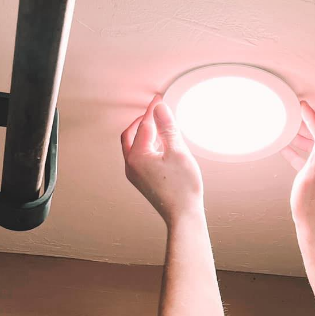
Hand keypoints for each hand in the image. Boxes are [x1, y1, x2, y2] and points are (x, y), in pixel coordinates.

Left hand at [121, 94, 203, 225]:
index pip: (144, 125)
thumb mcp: (178, 152)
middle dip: (143, 122)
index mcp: (137, 156)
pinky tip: (162, 148)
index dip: (153, 111)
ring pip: (135, 146)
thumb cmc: (182, 189)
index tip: (159, 100)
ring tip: (160, 128)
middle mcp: (131, 165)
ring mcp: (136, 175)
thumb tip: (160, 108)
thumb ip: (168, 128)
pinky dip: (148, 147)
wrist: (183, 215)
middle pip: (131, 134)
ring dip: (145, 134)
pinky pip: (140, 157)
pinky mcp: (143, 181)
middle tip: (155, 113)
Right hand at [281, 101, 314, 227]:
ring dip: (302, 138)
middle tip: (295, 113)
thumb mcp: (313, 174)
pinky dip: (298, 153)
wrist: (311, 225)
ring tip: (289, 128)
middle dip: (307, 125)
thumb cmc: (312, 204)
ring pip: (314, 149)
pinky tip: (287, 148)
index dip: (313, 120)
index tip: (303, 107)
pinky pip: (308, 160)